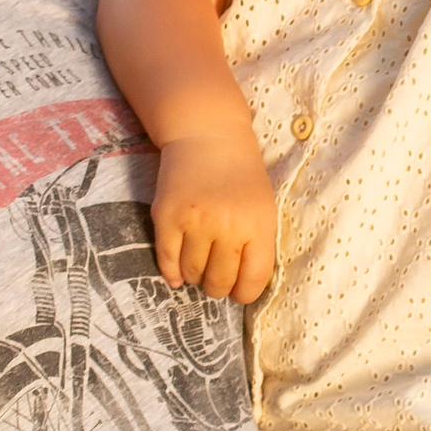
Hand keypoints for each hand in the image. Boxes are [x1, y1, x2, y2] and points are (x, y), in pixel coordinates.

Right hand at [150, 131, 276, 301]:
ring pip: (192, 273)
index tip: (237, 292)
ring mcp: (195, 222)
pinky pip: (167, 259)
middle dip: (217, 287)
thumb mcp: (264, 208)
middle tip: (215, 280)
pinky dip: (171, 273)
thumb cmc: (241, 175)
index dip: (243, 294)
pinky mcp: (167, 216)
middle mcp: (227, 227)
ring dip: (195, 277)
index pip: (252, 280)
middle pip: (219, 281)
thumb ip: (257, 245)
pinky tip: (177, 276)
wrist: (208, 136)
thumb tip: (241, 288)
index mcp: (258, 226)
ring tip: (198, 268)